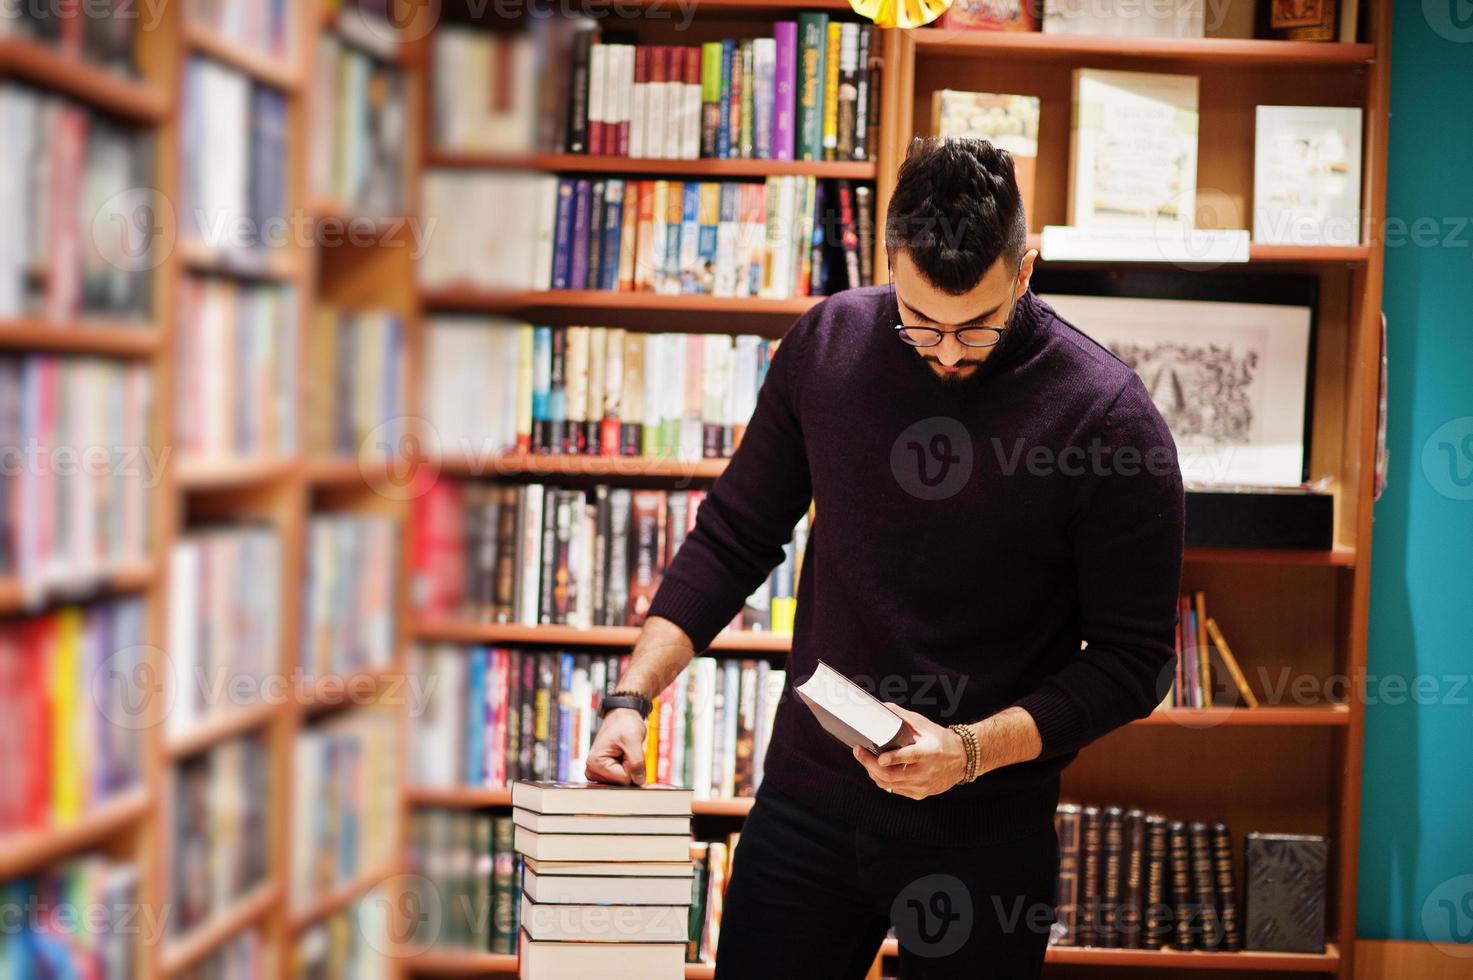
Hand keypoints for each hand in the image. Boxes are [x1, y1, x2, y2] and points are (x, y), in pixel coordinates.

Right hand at [584, 709, 647, 784]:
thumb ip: (636, 762)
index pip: (624, 779)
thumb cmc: (625, 723)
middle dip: (630, 767)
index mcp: (595, 763)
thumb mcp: (633, 740)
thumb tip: (639, 781)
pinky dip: (627, 767)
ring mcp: (597, 773)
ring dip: (628, 767)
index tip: (627, 750)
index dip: (632, 765)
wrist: (622, 716)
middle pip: (622, 782)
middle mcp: (592, 770)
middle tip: (626, 750)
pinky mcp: (603, 772)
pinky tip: (622, 755)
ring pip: (623, 780)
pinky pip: (623, 777)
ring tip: (623, 751)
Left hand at [851, 704, 966, 799]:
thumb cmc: (942, 741)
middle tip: (858, 751)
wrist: (962, 760)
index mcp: (929, 753)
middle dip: (870, 764)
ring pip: (890, 785)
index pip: (909, 757)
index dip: (894, 759)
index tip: (881, 758)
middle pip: (892, 775)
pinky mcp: (919, 794)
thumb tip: (884, 707)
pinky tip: (877, 770)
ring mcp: (922, 786)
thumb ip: (904, 717)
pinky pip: (895, 790)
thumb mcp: (925, 725)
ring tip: (865, 759)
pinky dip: (883, 780)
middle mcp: (925, 772)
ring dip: (873, 772)